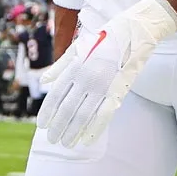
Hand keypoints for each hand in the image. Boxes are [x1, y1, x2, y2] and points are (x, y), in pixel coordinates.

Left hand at [35, 0, 176, 146]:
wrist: (134, 31)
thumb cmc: (103, 39)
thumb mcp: (77, 48)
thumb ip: (59, 66)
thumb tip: (43, 81)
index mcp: (74, 67)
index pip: (55, 95)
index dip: (47, 113)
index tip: (42, 125)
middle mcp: (86, 78)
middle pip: (67, 109)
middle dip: (58, 127)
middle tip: (53, 140)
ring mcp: (102, 85)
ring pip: (84, 115)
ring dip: (73, 132)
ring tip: (66, 143)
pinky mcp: (118, 90)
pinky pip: (104, 114)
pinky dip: (95, 129)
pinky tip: (87, 140)